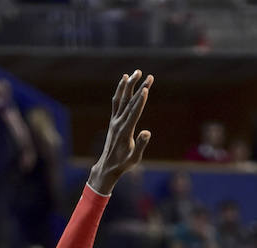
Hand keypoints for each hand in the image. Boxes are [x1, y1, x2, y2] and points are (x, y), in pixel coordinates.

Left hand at [89, 70, 153, 195]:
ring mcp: (115, 120)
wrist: (107, 166)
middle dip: (140, 88)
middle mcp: (119, 123)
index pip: (134, 112)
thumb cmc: (123, 164)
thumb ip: (141, 145)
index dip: (141, 100)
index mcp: (125, 131)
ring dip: (129, 84)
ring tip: (136, 72)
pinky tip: (124, 81)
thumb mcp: (134, 158)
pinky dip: (120, 90)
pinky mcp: (113, 120)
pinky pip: (116, 102)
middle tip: (149, 76)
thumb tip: (147, 132)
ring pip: (122, 98)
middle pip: (130, 102)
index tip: (146, 89)